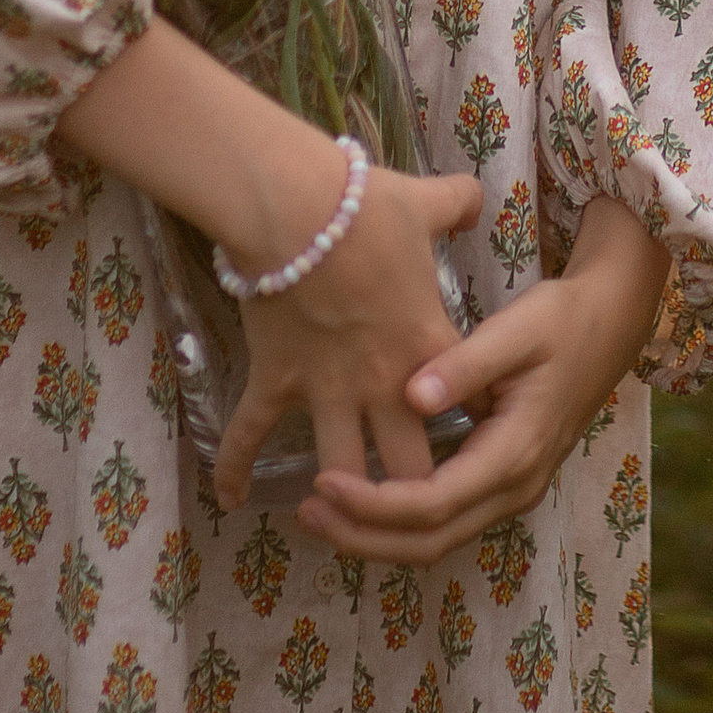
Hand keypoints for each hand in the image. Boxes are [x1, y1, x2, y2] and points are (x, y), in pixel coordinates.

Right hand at [211, 162, 483, 510]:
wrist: (297, 210)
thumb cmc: (368, 209)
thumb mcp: (427, 203)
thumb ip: (458, 204)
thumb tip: (475, 197)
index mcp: (429, 347)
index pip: (471, 407)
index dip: (480, 428)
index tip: (481, 442)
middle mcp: (383, 384)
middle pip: (409, 471)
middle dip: (413, 496)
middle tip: (412, 508)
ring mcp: (326, 389)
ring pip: (340, 472)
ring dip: (341, 498)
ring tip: (339, 515)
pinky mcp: (276, 381)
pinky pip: (251, 434)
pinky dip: (236, 468)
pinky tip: (231, 500)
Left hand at [298, 193, 670, 564]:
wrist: (610, 322)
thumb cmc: (561, 320)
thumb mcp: (517, 330)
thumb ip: (464, 364)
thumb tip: (412, 396)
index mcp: (515, 451)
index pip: (433, 504)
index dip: (374, 504)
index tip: (323, 481)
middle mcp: (515, 486)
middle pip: (430, 541)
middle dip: (363, 535)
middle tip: (307, 510)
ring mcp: (512, 490)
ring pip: (438, 540)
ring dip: (377, 535)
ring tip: (321, 510)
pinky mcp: (503, 481)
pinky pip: (447, 521)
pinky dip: (400, 522)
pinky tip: (364, 500)